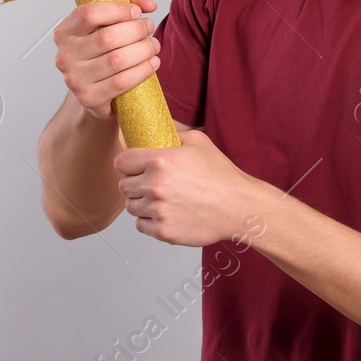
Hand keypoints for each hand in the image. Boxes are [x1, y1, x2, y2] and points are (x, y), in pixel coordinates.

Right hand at [52, 0, 159, 121]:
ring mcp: (75, 79)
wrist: (94, 92)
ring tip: (153, 45)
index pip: (89, 14)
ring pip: (116, 60)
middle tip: (149, 28)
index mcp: (65, 32)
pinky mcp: (89, 98)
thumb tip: (148, 4)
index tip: (136, 12)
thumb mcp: (111, 21)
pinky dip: (142, 71)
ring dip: (143, 50)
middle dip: (136, 30)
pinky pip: (121, 82)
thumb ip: (130, 1)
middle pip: (107, 37)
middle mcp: (65, 56)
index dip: (117, 9)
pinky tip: (152, 63)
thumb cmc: (102, 52)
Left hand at [114, 130, 269, 246]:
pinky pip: (140, 225)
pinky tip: (165, 213)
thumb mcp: (198, 141)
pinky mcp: (163, 231)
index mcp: (160, 161)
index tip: (133, 166)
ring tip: (160, 199)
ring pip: (131, 207)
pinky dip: (149, 221)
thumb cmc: (221, 175)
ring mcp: (158, 210)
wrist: (239, 206)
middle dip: (134, 183)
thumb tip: (153, 129)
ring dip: (141, 203)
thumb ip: (171, 133)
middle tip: (151, 183)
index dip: (127, 163)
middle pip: (124, 185)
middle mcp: (155, 186)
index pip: (121, 162)